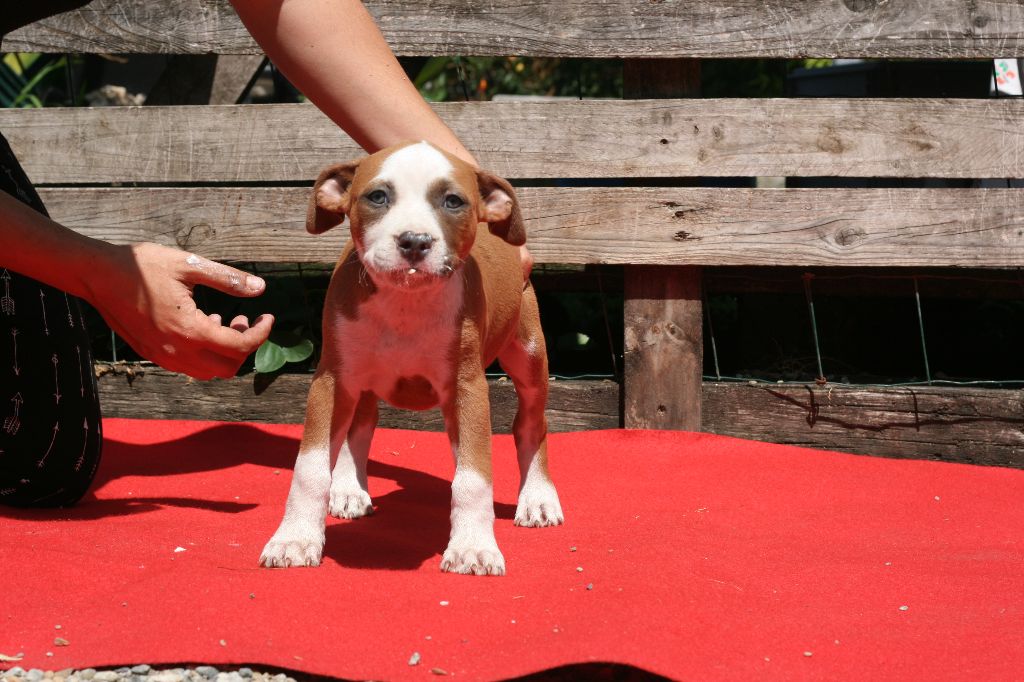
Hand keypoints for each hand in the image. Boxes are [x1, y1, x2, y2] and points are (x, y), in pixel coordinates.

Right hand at [85, 242, 273, 379]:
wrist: (96, 274)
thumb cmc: (142, 265)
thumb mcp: (189, 265)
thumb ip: (227, 279)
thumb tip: (260, 287)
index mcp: (189, 329)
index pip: (239, 347)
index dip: (261, 334)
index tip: (268, 317)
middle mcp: (176, 351)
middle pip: (228, 367)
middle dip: (245, 346)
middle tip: (244, 318)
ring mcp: (162, 356)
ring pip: (209, 371)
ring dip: (225, 351)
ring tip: (224, 320)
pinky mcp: (152, 354)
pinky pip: (189, 367)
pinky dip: (205, 353)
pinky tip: (201, 323)